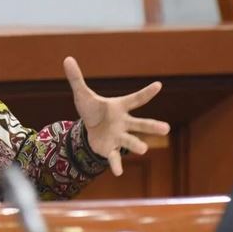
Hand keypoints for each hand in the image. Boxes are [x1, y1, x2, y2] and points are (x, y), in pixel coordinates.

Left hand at [63, 56, 169, 176]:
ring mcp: (118, 137)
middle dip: (152, 126)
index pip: (135, 99)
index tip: (158, 85)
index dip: (146, 92)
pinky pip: (114, 157)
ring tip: (144, 149)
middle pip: (140, 124)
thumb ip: (76, 78)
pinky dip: (116, 164)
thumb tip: (67, 58)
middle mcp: (124, 123)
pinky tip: (118, 173)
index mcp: (119, 107)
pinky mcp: (109, 149)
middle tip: (165, 128)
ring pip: (130, 142)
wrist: (89, 130)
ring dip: (136, 145)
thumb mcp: (82, 94)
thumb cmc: (92, 110)